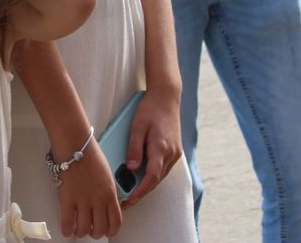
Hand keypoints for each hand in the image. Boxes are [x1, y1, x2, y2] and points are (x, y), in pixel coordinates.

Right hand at [56, 140, 121, 238]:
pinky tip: (66, 229)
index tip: (107, 231)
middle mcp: (98, 200)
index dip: (111, 230)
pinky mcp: (67, 199)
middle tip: (91, 230)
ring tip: (78, 229)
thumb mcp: (108, 174)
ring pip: (84, 229)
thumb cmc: (90, 154)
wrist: (75, 143)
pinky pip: (68, 223)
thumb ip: (108, 191)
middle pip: (100, 229)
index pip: (116, 222)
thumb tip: (105, 204)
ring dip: (81, 232)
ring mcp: (83, 201)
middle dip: (96, 233)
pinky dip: (67, 230)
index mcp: (111, 193)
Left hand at [120, 89, 183, 207]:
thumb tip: (131, 169)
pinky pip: (162, 169)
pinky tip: (142, 178)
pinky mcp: (174, 151)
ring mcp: (175, 153)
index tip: (130, 200)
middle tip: (126, 202)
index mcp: (161, 148)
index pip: (151, 177)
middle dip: (141, 193)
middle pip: (155, 180)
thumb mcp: (137, 126)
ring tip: (130, 193)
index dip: (140, 191)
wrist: (167, 97)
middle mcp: (171, 154)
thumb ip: (134, 148)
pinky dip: (152, 176)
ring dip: (147, 185)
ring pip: (160, 176)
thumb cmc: (150, 109)